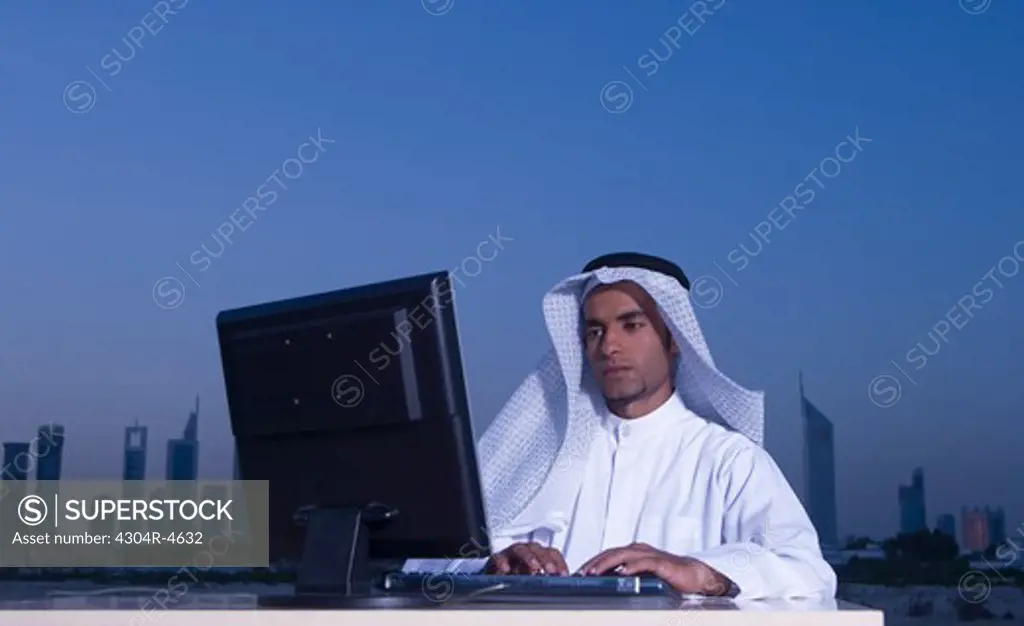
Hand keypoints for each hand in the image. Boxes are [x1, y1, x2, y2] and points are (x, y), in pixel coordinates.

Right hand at [483, 542, 569, 575]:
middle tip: (551, 571)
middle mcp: (527, 551)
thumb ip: (549, 578)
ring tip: (534, 568)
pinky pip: (499, 557)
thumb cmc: (521, 574)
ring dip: (529, 558)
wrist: (498, 573)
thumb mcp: (537, 577)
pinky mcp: (497, 559)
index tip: (564, 574)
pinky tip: (506, 570)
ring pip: (521, 549)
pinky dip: (502, 562)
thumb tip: (564, 583)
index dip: (559, 562)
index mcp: (539, 554)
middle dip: (546, 559)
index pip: (552, 553)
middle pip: (538, 549)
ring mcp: (511, 554)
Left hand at [577, 542, 731, 595]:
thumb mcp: (642, 574)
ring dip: (607, 563)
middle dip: (595, 563)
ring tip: (595, 572)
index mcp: (633, 551)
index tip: (580, 572)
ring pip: (623, 556)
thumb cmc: (668, 574)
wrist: (693, 574)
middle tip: (582, 573)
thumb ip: (627, 574)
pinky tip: (622, 572)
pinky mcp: (661, 562)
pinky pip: (644, 563)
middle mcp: (639, 550)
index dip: (593, 562)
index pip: (608, 554)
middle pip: (612, 553)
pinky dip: (631, 566)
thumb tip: (607, 583)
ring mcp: (650, 555)